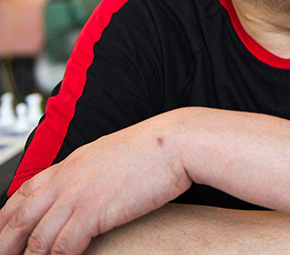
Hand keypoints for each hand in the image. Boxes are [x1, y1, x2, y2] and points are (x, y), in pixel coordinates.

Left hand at [0, 110, 191, 254]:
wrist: (176, 141)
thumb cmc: (155, 147)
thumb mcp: (113, 153)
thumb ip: (94, 170)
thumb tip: (90, 188)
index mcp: (72, 162)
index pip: (25, 192)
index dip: (7, 216)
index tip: (2, 232)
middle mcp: (68, 178)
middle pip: (20, 217)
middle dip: (5, 243)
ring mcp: (78, 195)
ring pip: (37, 238)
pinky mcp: (94, 211)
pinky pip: (63, 247)